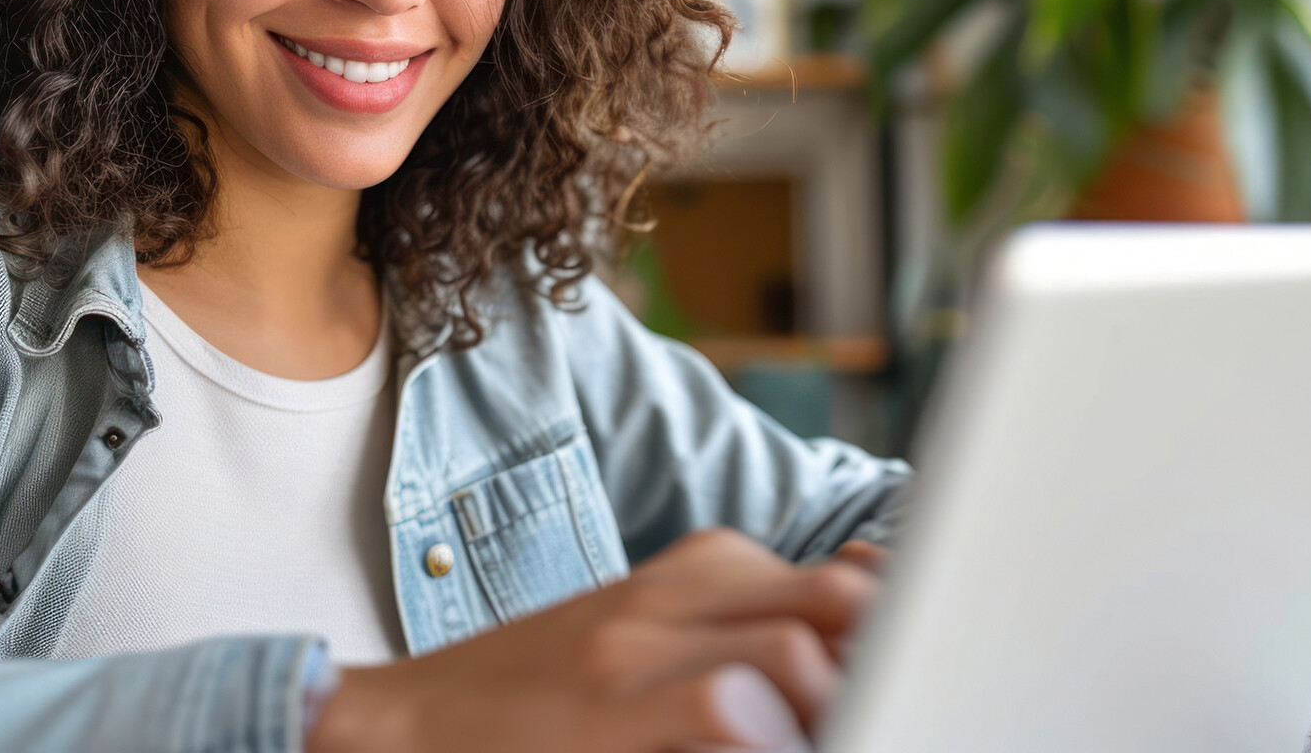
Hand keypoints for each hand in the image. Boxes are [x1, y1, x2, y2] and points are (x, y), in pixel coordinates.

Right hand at [309, 527, 880, 752]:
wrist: (397, 726)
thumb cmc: (528, 696)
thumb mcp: (635, 636)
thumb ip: (731, 622)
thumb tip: (854, 607)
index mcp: (684, 574)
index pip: (835, 576)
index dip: (889, 624)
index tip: (913, 660)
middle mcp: (665, 600)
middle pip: (831, 600)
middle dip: (877, 657)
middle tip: (886, 701)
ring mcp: (634, 659)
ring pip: (792, 652)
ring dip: (831, 703)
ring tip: (834, 729)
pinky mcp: (610, 718)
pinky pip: (729, 712)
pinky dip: (766, 734)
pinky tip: (765, 746)